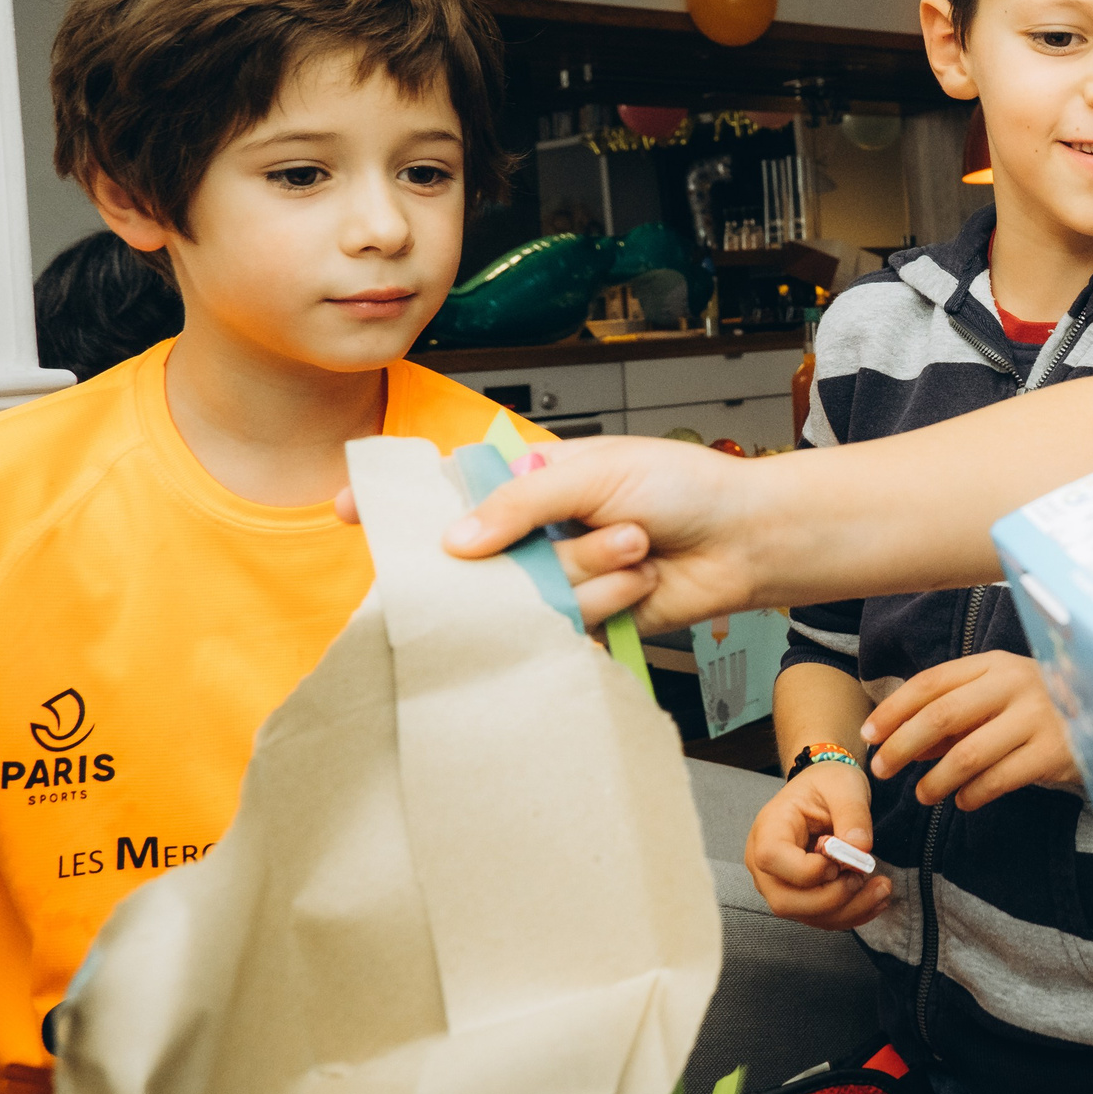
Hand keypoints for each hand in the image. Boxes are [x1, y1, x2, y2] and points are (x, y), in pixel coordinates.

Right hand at [377, 435, 779, 633]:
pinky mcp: (582, 620)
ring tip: (634, 542)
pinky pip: (564, 622)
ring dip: (588, 566)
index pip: (447, 490)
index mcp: (528, 479)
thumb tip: (454, 541)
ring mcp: (555, 578)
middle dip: (519, 550)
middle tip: (549, 542)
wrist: (744, 538)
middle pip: (476, 558)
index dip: (398, 503)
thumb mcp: (594, 470)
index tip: (348, 511)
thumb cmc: (681, 485)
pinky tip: (640, 578)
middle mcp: (534, 532)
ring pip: (528, 592)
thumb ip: (519, 501)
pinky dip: (606, 599)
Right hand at [746, 760, 890, 929]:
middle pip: (785, 901)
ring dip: (848, 910)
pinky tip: (877, 898)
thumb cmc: (828, 784)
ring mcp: (779, 884)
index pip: (772, 859)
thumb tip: (859, 850)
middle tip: (864, 876)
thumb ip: (852, 814)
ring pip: (805, 915)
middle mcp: (764, 863)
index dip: (808, 870)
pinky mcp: (799, 897)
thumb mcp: (845, 786)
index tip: (840, 858)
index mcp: (768, 828)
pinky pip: (820, 917)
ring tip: (882, 889)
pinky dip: (851, 913)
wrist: (826, 791)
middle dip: (832, 899)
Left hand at [863, 651, 1080, 810]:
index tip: (870, 734)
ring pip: (967, 755)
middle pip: (942, 716)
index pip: (932, 682)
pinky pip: (997, 780)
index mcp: (995, 664)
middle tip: (882, 769)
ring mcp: (1037, 718)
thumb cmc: (1041, 709)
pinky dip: (972, 796)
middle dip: (902, 746)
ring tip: (923, 795)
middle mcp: (1015, 685)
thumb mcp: (998, 699)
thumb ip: (954, 717)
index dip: (894, 709)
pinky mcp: (1053, 754)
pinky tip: (964, 801)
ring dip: (935, 780)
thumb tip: (905, 744)